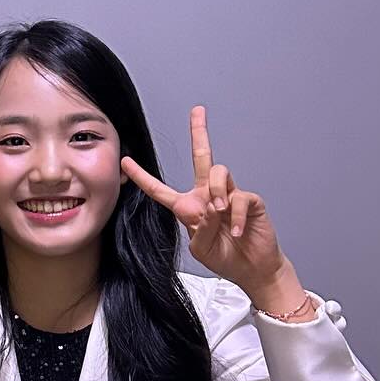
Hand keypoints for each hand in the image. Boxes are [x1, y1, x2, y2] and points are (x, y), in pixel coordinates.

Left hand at [121, 106, 304, 310]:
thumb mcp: (201, 248)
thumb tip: (212, 206)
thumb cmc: (225, 257)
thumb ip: (199, 228)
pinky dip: (236, 215)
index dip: (143, 177)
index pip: (161, 190)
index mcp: (190, 207)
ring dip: (216, 192)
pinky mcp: (249, 200)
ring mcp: (229, 195)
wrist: (253, 269)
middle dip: (199, 132)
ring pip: (217, 173)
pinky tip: (237, 230)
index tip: (126, 161)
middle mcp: (208, 195)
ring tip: (220, 211)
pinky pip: (239, 197)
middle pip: (202, 156)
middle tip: (197, 111)